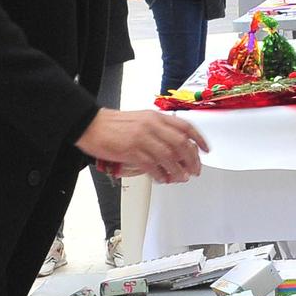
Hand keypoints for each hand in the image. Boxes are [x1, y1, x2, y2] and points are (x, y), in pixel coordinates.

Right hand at [76, 108, 209, 184]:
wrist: (90, 125)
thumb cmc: (113, 125)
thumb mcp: (140, 120)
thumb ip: (158, 130)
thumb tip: (174, 148)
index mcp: (155, 117)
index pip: (185, 126)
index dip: (199, 139)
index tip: (205, 150)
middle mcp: (151, 125)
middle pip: (181, 144)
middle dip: (192, 159)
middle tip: (195, 170)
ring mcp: (142, 138)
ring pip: (169, 157)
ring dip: (178, 170)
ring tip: (181, 178)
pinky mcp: (132, 150)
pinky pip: (152, 165)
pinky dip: (160, 174)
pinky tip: (162, 179)